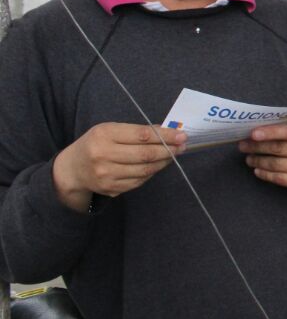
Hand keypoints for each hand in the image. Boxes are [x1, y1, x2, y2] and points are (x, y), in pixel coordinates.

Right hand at [52, 123, 187, 211]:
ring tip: (173, 155)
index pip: (142, 135)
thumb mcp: (110, 130)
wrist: (72, 169)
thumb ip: (137, 131)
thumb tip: (168, 131)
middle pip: (145, 154)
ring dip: (163, 162)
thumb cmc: (96, 144)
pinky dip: (152, 173)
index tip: (182, 135)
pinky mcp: (111, 189)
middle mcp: (103, 155)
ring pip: (145, 170)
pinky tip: (157, 165)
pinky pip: (139, 181)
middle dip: (169, 150)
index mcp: (104, 134)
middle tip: (183, 146)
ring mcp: (106, 175)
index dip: (166, 136)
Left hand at [238, 118, 286, 191]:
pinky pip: (280, 179)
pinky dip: (265, 174)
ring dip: (258, 161)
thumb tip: (264, 120)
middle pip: (279, 149)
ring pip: (276, 165)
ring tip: (248, 157)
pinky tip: (257, 170)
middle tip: (242, 144)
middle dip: (257, 146)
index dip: (271, 132)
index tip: (253, 133)